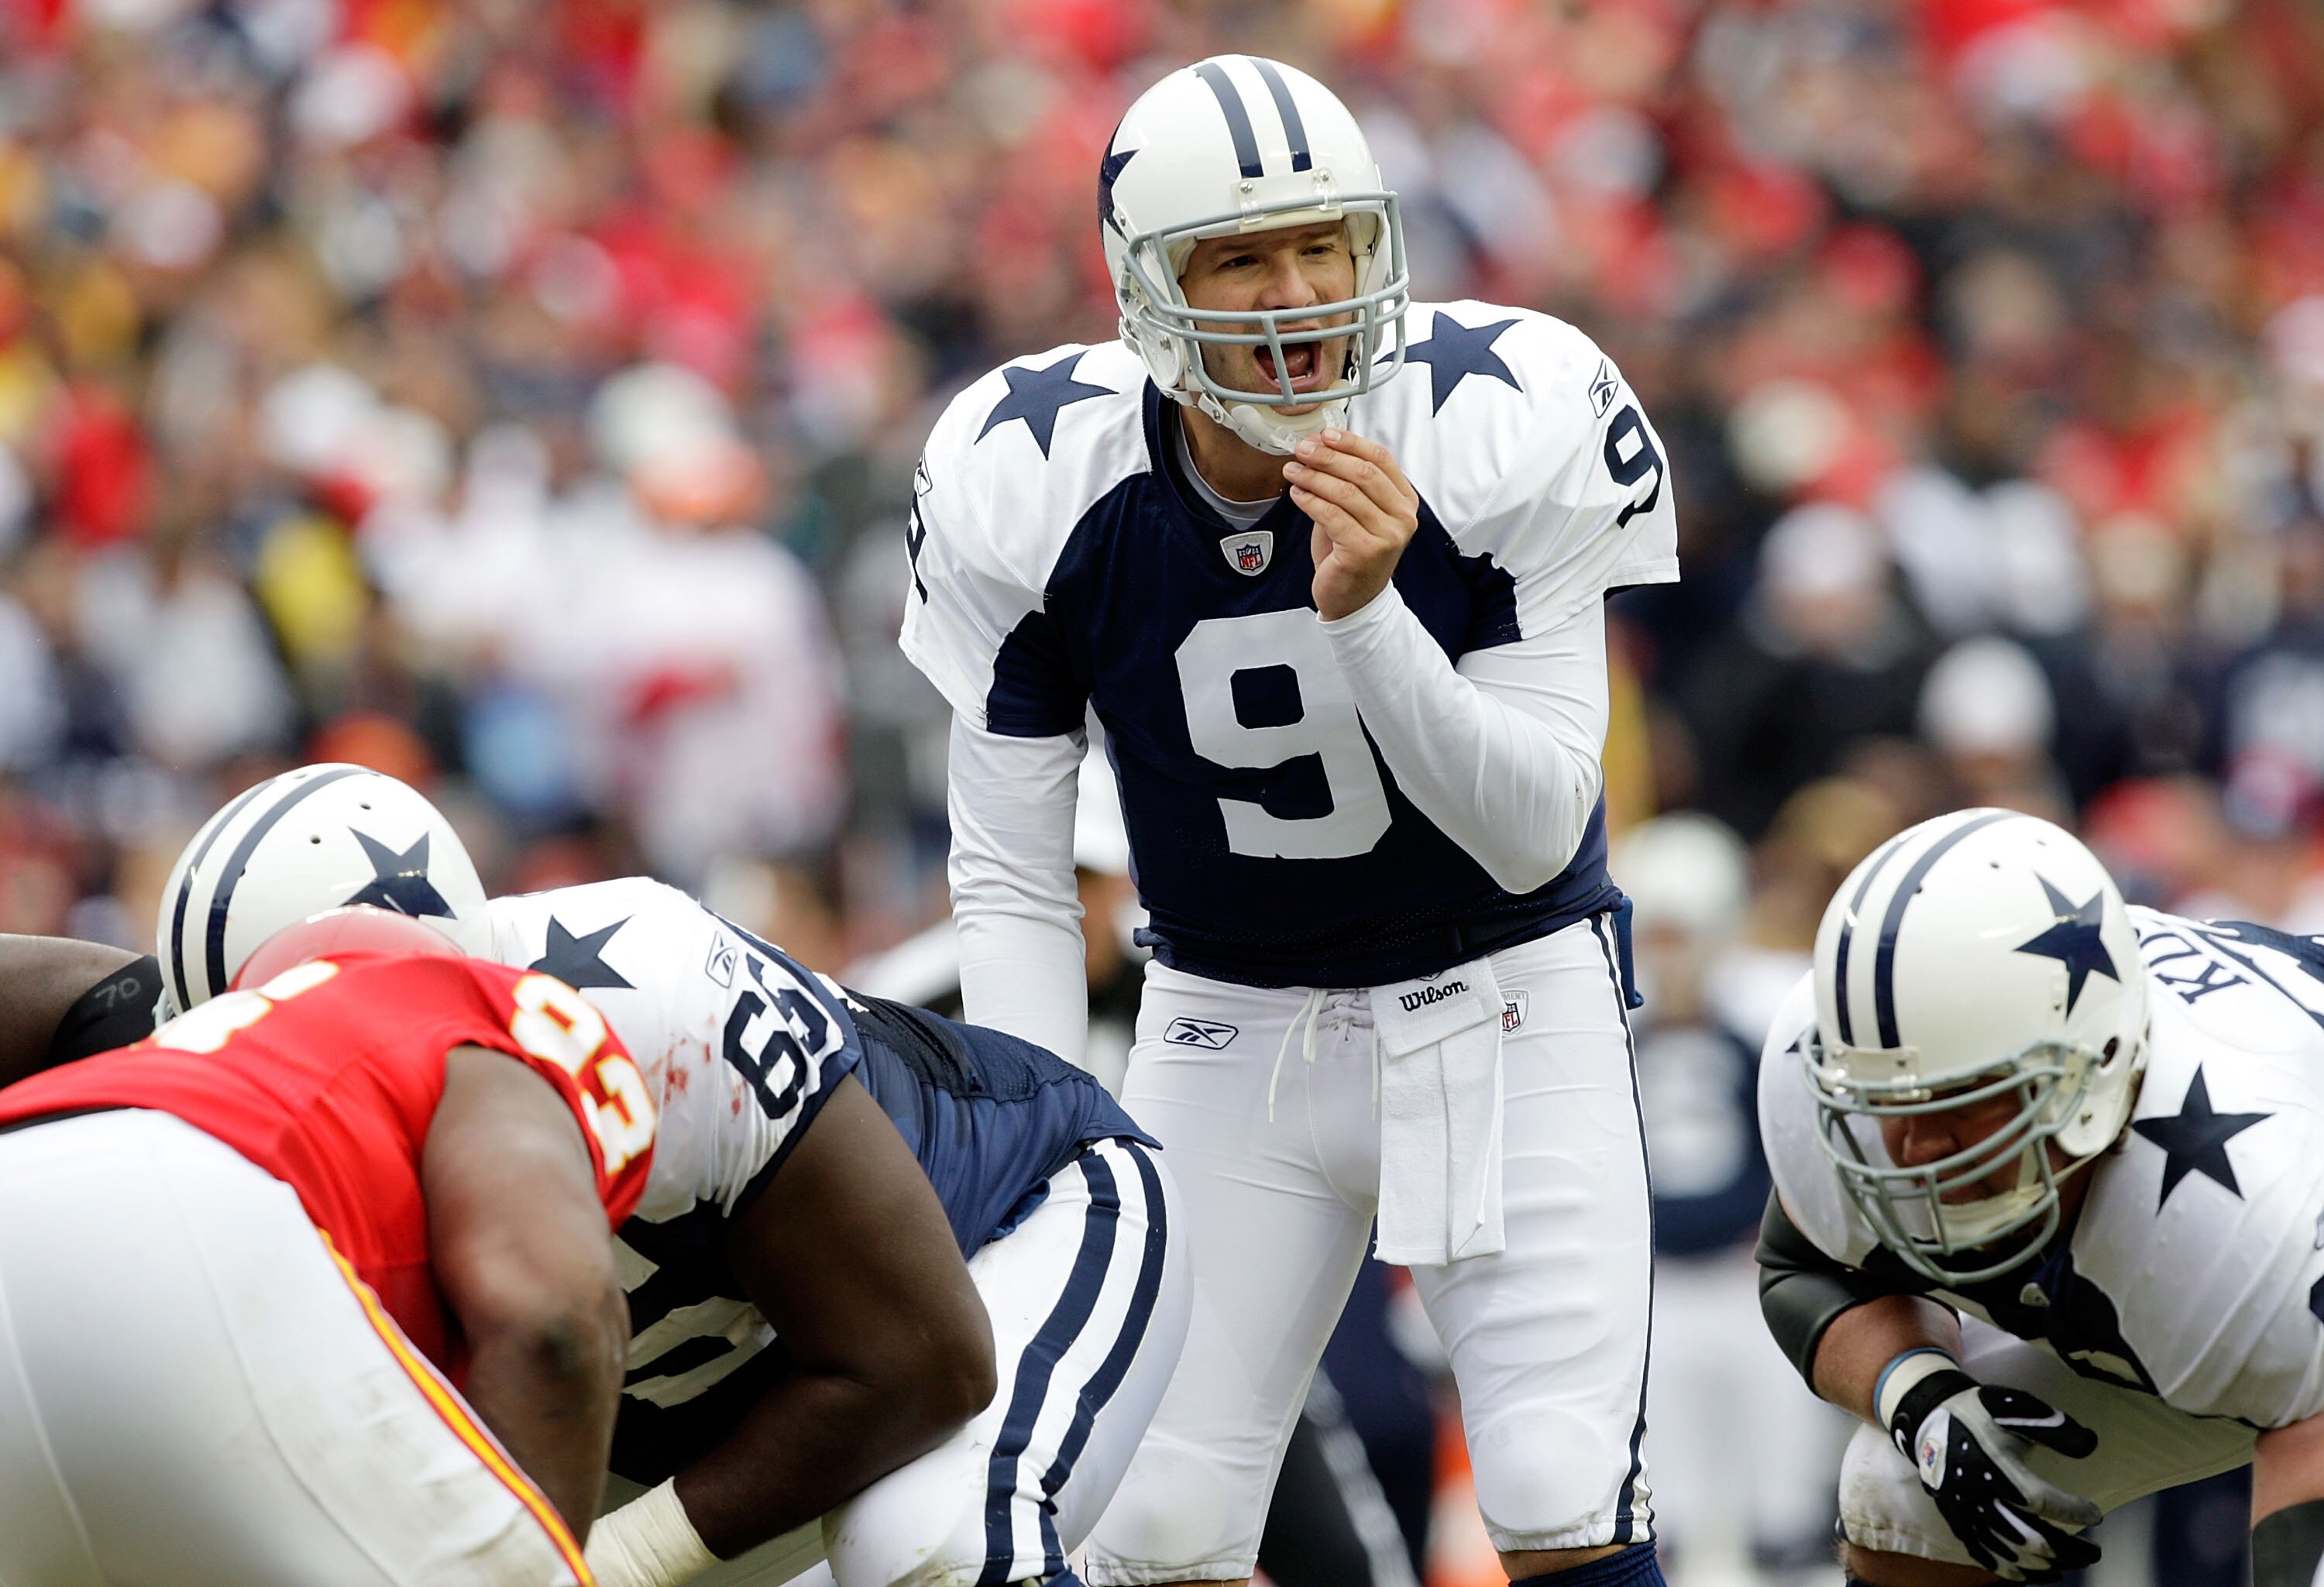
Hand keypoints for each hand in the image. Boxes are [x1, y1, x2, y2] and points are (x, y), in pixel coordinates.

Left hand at [1286, 428, 1418, 620]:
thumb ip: (1346, 482)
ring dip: (1314, 477)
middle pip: (1363, 473)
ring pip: (1345, 493)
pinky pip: (1331, 515)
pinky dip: (1310, 501)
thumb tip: (1318, 446)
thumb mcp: (1357, 512)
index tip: (1324, 435)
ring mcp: (1387, 536)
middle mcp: (1402, 518)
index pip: (1381, 459)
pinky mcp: (1364, 551)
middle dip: (1328, 457)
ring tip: (1293, 470)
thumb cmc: (1352, 553)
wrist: (1354, 600)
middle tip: (1302, 449)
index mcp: (1405, 501)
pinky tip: (1297, 493)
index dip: (1351, 443)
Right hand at [1889, 1369, 2102, 1581]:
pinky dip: (2014, 1571)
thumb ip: (2052, 1427)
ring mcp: (1965, 1513)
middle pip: (2031, 1539)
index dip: (2072, 1511)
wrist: (1928, 1419)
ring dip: (2047, 1565)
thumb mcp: (2014, 1408)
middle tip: (2094, 1552)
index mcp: (1994, 1466)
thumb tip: (2090, 1445)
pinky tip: (2036, 1574)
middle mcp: (1978, 1496)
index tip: (2095, 1515)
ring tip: (2072, 1563)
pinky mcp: (1957, 1522)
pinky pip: (1987, 1557)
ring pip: (2013, 1555)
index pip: (2041, 1500)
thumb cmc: (1979, 1413)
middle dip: (2070, 1551)